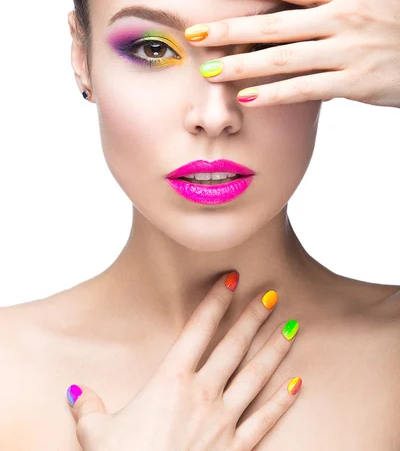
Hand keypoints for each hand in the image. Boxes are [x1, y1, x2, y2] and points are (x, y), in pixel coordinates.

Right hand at [66, 272, 301, 449]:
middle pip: (234, 345)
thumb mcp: (97, 435)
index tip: (232, 279)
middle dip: (254, 317)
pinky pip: (265, 420)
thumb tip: (77, 393)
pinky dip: (283, 401)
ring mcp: (223, 420)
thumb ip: (89, 408)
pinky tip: (298, 384)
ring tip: (292, 327)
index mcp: (170, 381)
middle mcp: (202, 393)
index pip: (199, 329)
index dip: (216, 301)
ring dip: (274, 350)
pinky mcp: (236, 448)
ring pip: (256, 375)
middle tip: (272, 294)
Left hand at [185, 0, 399, 108]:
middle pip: (276, 23)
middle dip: (231, 29)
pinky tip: (248, 97)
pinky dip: (276, 94)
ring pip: (285, 59)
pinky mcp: (354, 83)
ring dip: (243, 66)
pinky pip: (307, 89)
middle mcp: (342, 19)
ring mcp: (347, 52)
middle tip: (195, 34)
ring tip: (210, 72)